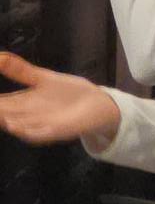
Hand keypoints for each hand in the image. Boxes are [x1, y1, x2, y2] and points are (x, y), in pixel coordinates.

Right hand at [0, 51, 120, 147]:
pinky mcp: (56, 130)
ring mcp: (41, 125)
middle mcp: (27, 117)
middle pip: (4, 115)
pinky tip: (16, 126)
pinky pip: (39, 133)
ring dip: (6, 122)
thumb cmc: (67, 93)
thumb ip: (19, 69)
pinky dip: (27, 130)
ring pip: (18, 126)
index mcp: (22, 104)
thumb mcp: (41, 78)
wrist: (96, 103)